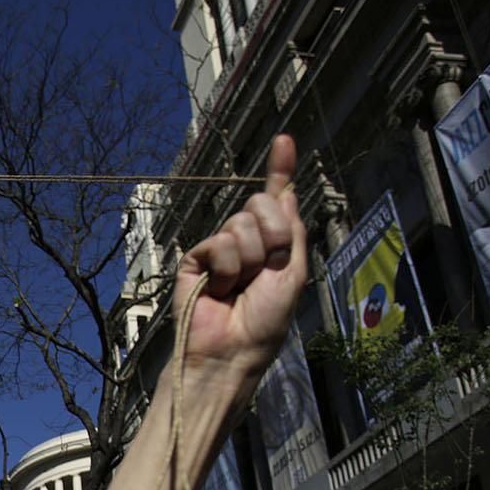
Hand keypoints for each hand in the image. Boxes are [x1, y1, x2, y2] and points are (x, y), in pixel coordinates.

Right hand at [175, 134, 308, 383]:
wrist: (231, 349)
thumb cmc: (265, 321)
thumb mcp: (293, 272)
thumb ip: (291, 229)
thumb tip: (287, 191)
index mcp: (273, 244)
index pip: (276, 200)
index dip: (280, 169)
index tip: (284, 140)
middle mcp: (247, 242)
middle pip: (260, 205)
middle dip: (270, 235)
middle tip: (265, 270)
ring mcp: (220, 249)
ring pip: (240, 224)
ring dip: (248, 258)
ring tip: (239, 287)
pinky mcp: (196, 258)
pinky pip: (217, 243)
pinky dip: (226, 268)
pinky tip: (219, 289)